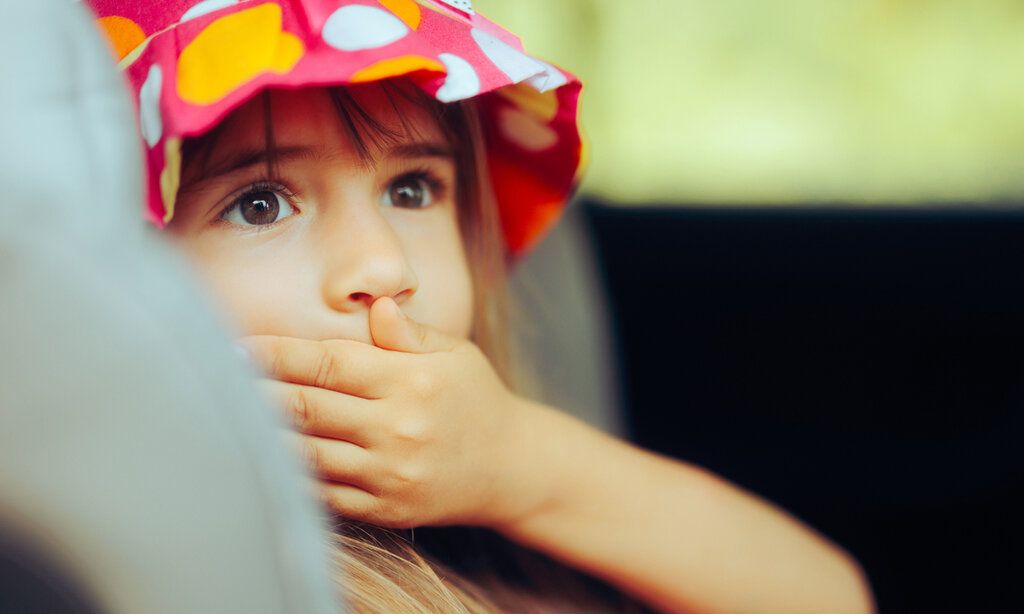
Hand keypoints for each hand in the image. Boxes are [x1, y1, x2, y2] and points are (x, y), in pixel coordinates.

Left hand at [239, 297, 547, 528]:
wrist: (510, 467)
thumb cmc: (474, 398)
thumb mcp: (453, 354)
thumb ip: (407, 332)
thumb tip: (373, 303)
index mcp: (410, 380)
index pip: (326, 362)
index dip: (273, 353)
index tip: (233, 345)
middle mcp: (397, 428)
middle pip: (305, 408)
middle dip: (252, 392)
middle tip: (212, 378)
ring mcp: (389, 473)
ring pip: (305, 455)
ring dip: (261, 437)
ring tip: (226, 417)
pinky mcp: (384, 508)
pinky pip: (322, 495)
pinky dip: (288, 477)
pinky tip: (263, 459)